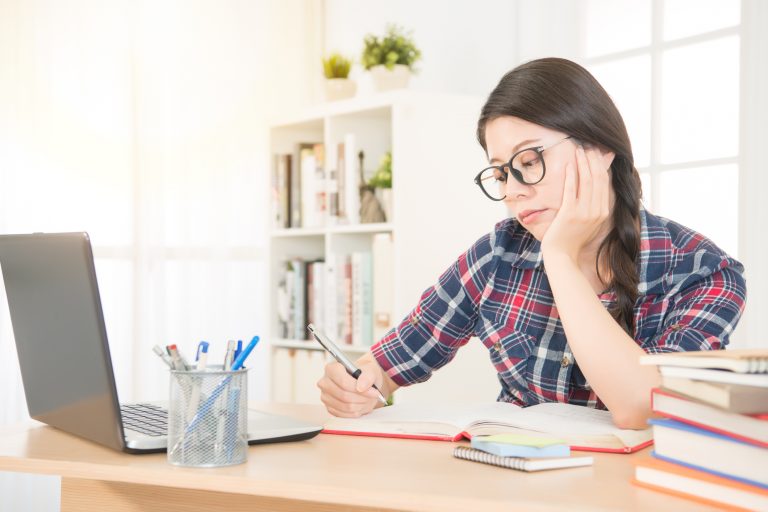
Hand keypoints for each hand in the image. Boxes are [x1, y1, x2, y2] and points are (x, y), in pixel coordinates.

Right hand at [317, 359, 385, 416]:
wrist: (362, 382)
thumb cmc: (364, 374)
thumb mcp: (370, 371)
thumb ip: (367, 376)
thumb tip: (361, 386)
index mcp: (331, 369)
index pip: (343, 382)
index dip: (359, 388)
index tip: (374, 391)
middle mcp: (325, 382)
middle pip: (344, 395)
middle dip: (362, 398)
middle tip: (373, 396)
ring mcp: (325, 396)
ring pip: (345, 406)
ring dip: (360, 405)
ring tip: (367, 399)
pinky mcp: (329, 408)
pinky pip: (344, 414)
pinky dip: (355, 412)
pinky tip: (360, 404)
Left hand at [541, 143, 614, 262]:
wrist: (562, 256)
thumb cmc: (572, 238)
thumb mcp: (588, 220)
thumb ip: (593, 204)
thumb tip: (594, 187)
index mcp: (603, 211)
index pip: (604, 182)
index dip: (600, 165)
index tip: (596, 152)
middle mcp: (597, 211)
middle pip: (597, 179)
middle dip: (593, 160)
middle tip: (588, 145)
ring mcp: (584, 212)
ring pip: (586, 181)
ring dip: (583, 164)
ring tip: (578, 150)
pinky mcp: (570, 214)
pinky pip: (571, 190)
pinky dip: (571, 176)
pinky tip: (568, 165)